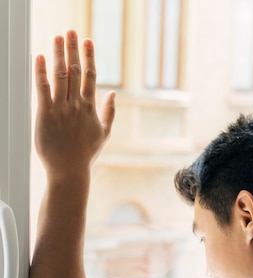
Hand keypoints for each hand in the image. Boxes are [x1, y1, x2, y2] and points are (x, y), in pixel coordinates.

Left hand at [34, 31, 114, 178]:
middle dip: (73, 49)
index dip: (88, 57)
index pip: (90, 76)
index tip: (87, 41)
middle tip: (71, 31)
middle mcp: (76, 105)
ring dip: (58, 54)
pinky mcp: (45, 115)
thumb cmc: (85, 155)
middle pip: (75, 71)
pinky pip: (42, 89)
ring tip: (57, 37)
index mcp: (90, 108)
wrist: (69, 172)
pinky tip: (40, 57)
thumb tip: (113, 94)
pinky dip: (41, 72)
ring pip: (60, 75)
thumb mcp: (103, 134)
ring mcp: (61, 109)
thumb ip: (109, 112)